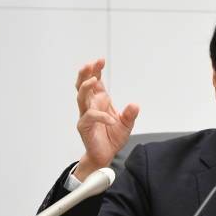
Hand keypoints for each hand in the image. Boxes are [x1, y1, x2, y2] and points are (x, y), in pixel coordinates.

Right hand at [74, 59, 138, 180]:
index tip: (100, 60)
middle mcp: (90, 106)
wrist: (105, 155)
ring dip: (85, 87)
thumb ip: (130, 114)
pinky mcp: (84, 126)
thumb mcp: (126, 124)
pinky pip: (90, 117)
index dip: (96, 70)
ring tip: (93, 80)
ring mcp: (86, 115)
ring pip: (81, 98)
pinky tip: (111, 119)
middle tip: (91, 64)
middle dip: (86, 73)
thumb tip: (135, 105)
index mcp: (100, 101)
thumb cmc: (112, 138)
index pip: (95, 82)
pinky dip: (101, 116)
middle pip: (83, 86)